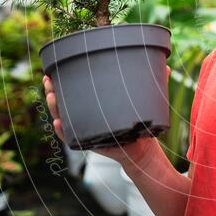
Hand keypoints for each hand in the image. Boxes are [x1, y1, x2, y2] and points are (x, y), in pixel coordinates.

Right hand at [43, 66, 170, 168]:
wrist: (145, 150)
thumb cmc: (142, 125)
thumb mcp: (144, 101)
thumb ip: (153, 84)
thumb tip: (167, 66)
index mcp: (94, 106)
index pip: (74, 91)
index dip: (62, 81)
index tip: (54, 69)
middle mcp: (86, 117)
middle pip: (63, 103)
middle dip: (53, 91)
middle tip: (48, 80)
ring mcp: (86, 130)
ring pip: (64, 118)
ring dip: (55, 108)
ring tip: (51, 97)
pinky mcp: (90, 143)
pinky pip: (72, 138)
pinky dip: (64, 132)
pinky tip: (59, 124)